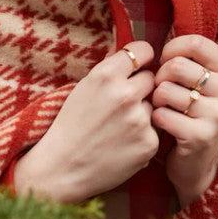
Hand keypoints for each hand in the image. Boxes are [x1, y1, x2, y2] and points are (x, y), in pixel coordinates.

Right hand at [12, 42, 158, 203]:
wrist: (63, 168)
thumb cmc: (70, 126)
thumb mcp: (84, 88)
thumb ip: (110, 69)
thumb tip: (134, 51)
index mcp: (105, 75)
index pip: (143, 50)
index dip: (142, 57)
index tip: (139, 65)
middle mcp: (125, 94)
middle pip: (151, 78)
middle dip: (141, 87)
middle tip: (122, 103)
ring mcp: (140, 120)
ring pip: (153, 105)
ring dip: (142, 113)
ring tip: (118, 128)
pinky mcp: (149, 143)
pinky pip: (155, 130)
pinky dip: (143, 136)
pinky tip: (123, 144)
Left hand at [151, 35, 217, 207]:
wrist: (198, 162)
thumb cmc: (192, 113)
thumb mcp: (200, 84)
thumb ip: (188, 60)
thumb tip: (151, 41)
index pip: (196, 43)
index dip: (171, 50)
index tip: (165, 62)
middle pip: (176, 66)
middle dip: (160, 78)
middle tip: (163, 92)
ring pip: (165, 90)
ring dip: (157, 101)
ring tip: (166, 110)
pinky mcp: (202, 136)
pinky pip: (162, 115)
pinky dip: (156, 120)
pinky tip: (165, 126)